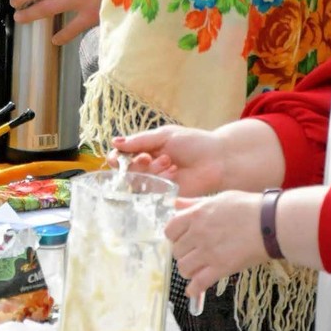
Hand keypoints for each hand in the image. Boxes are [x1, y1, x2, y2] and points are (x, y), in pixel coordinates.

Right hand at [109, 125, 225, 196]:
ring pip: (138, 181)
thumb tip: (114, 142)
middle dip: (135, 164)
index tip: (120, 156)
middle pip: (127, 170)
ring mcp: (156, 182)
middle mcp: (148, 167)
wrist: (217, 160)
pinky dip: (160, 179)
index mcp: (146, 149)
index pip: (122, 155)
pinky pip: (152, 191)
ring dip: (150, 171)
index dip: (118, 157)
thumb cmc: (193, 143)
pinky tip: (173, 171)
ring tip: (168, 161)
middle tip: (148, 158)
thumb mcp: (164, 136)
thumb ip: (139, 141)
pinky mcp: (165, 195)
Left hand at [166, 192, 265, 299]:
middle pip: (176, 250)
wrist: (269, 223)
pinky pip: (199, 283)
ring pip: (184, 268)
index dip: (174, 235)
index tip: (181, 238)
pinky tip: (194, 290)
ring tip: (196, 268)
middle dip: (182, 253)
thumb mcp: (218, 198)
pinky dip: (194, 289)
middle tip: (192, 253)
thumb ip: (195, 203)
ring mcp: (208, 252)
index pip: (170, 229)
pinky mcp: (221, 268)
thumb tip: (176, 203)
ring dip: (188, 270)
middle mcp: (198, 234)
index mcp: (196, 215)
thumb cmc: (247, 207)